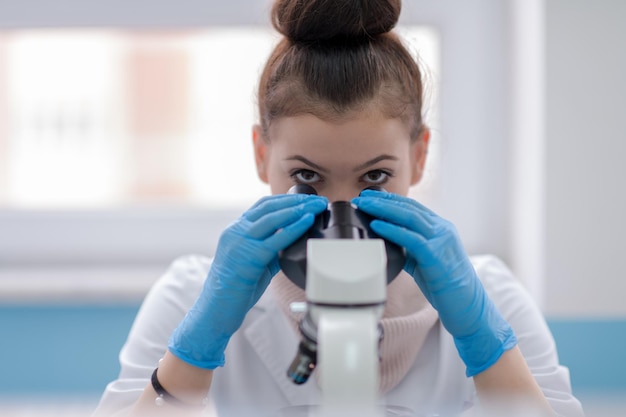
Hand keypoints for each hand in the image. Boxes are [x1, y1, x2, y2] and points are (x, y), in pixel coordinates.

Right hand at [168, 193, 327, 368]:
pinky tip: (307, 222)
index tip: (307, 199)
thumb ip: (270, 249)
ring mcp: (240, 242)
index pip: (263, 206)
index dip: (287, 199)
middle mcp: (236, 231)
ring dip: (298, 210)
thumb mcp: (254, 261)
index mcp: (236, 230)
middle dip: (297, 201)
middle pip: (270, 207)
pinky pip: (275, 239)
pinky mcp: (248, 256)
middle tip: (318, 201)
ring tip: (316, 207)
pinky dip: (294, 228)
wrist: (217, 309)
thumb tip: (293, 241)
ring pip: (272, 217)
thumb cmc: (236, 288)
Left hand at [352, 190, 516, 375]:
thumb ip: (410, 247)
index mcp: (440, 228)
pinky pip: (410, 238)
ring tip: (364, 205)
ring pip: (409, 217)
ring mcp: (441, 240)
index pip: (412, 206)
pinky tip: (376, 225)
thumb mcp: (425, 259)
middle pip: (409, 208)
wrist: (468, 306)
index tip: (370, 195)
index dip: (390, 199)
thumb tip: (386, 240)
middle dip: (382, 200)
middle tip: (362, 197)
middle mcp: (442, 230)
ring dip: (383, 209)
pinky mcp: (436, 255)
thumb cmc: (445, 285)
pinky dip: (391, 230)